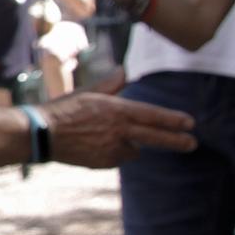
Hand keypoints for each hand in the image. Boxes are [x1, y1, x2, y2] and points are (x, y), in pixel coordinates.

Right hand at [41, 71, 195, 167]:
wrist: (42, 134)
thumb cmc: (63, 109)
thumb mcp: (88, 93)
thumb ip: (111, 84)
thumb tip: (125, 71)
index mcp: (117, 110)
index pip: (153, 116)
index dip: (173, 120)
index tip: (190, 123)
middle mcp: (119, 131)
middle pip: (155, 137)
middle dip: (176, 141)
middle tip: (192, 143)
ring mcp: (112, 149)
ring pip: (133, 149)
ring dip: (130, 144)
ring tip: (104, 136)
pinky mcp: (104, 163)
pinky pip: (118, 158)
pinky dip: (114, 153)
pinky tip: (96, 145)